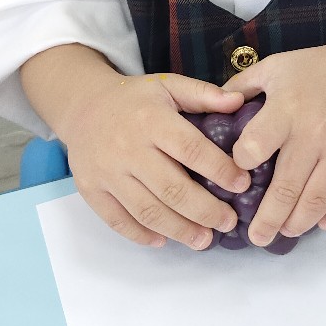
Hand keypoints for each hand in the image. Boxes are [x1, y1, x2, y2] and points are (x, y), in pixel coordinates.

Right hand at [57, 71, 249, 249]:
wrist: (82, 106)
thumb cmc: (134, 98)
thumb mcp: (168, 85)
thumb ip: (203, 94)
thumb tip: (240, 102)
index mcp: (151, 119)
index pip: (191, 149)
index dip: (220, 170)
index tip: (242, 184)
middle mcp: (128, 148)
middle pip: (171, 189)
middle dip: (205, 210)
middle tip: (228, 222)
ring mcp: (107, 172)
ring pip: (147, 211)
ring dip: (179, 230)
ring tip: (204, 239)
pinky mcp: (90, 189)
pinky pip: (117, 220)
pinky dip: (141, 235)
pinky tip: (164, 240)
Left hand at [221, 44, 325, 246]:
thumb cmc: (315, 69)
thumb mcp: (274, 67)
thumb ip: (241, 87)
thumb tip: (210, 109)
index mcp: (286, 108)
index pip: (255, 146)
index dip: (241, 165)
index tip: (234, 177)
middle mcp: (314, 133)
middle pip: (286, 187)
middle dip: (268, 219)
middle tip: (255, 238)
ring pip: (317, 199)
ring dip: (298, 224)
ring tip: (284, 233)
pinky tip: (320, 223)